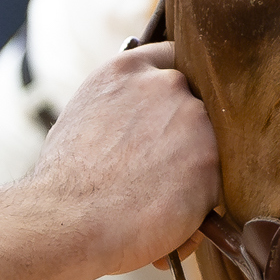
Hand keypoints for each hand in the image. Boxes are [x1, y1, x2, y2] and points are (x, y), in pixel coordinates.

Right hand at [31, 40, 220, 279]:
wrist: (68, 220)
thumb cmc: (64, 182)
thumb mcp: (82, 118)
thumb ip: (120, 107)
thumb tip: (137, 128)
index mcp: (128, 69)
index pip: (173, 55)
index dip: (177, 88)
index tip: (174, 110)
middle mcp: (166, 84)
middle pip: (197, 105)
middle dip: (185, 137)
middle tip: (158, 172)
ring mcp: (193, 119)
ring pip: (210, 147)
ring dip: (192, 175)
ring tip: (156, 205)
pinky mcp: (211, 161)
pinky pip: (214, 187)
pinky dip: (197, 209)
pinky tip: (166, 224)